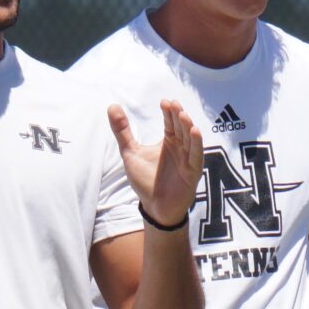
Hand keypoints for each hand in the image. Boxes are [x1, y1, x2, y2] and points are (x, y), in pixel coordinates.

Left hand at [111, 98, 204, 231]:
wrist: (154, 206)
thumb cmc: (145, 180)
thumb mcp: (130, 152)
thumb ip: (122, 131)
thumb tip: (111, 106)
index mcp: (169, 142)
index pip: (170, 123)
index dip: (168, 113)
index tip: (164, 102)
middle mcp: (180, 147)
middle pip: (181, 128)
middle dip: (178, 116)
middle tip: (173, 104)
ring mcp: (188, 159)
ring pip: (190, 139)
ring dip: (188, 126)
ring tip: (183, 115)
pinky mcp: (193, 171)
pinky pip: (196, 155)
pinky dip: (196, 143)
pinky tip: (195, 130)